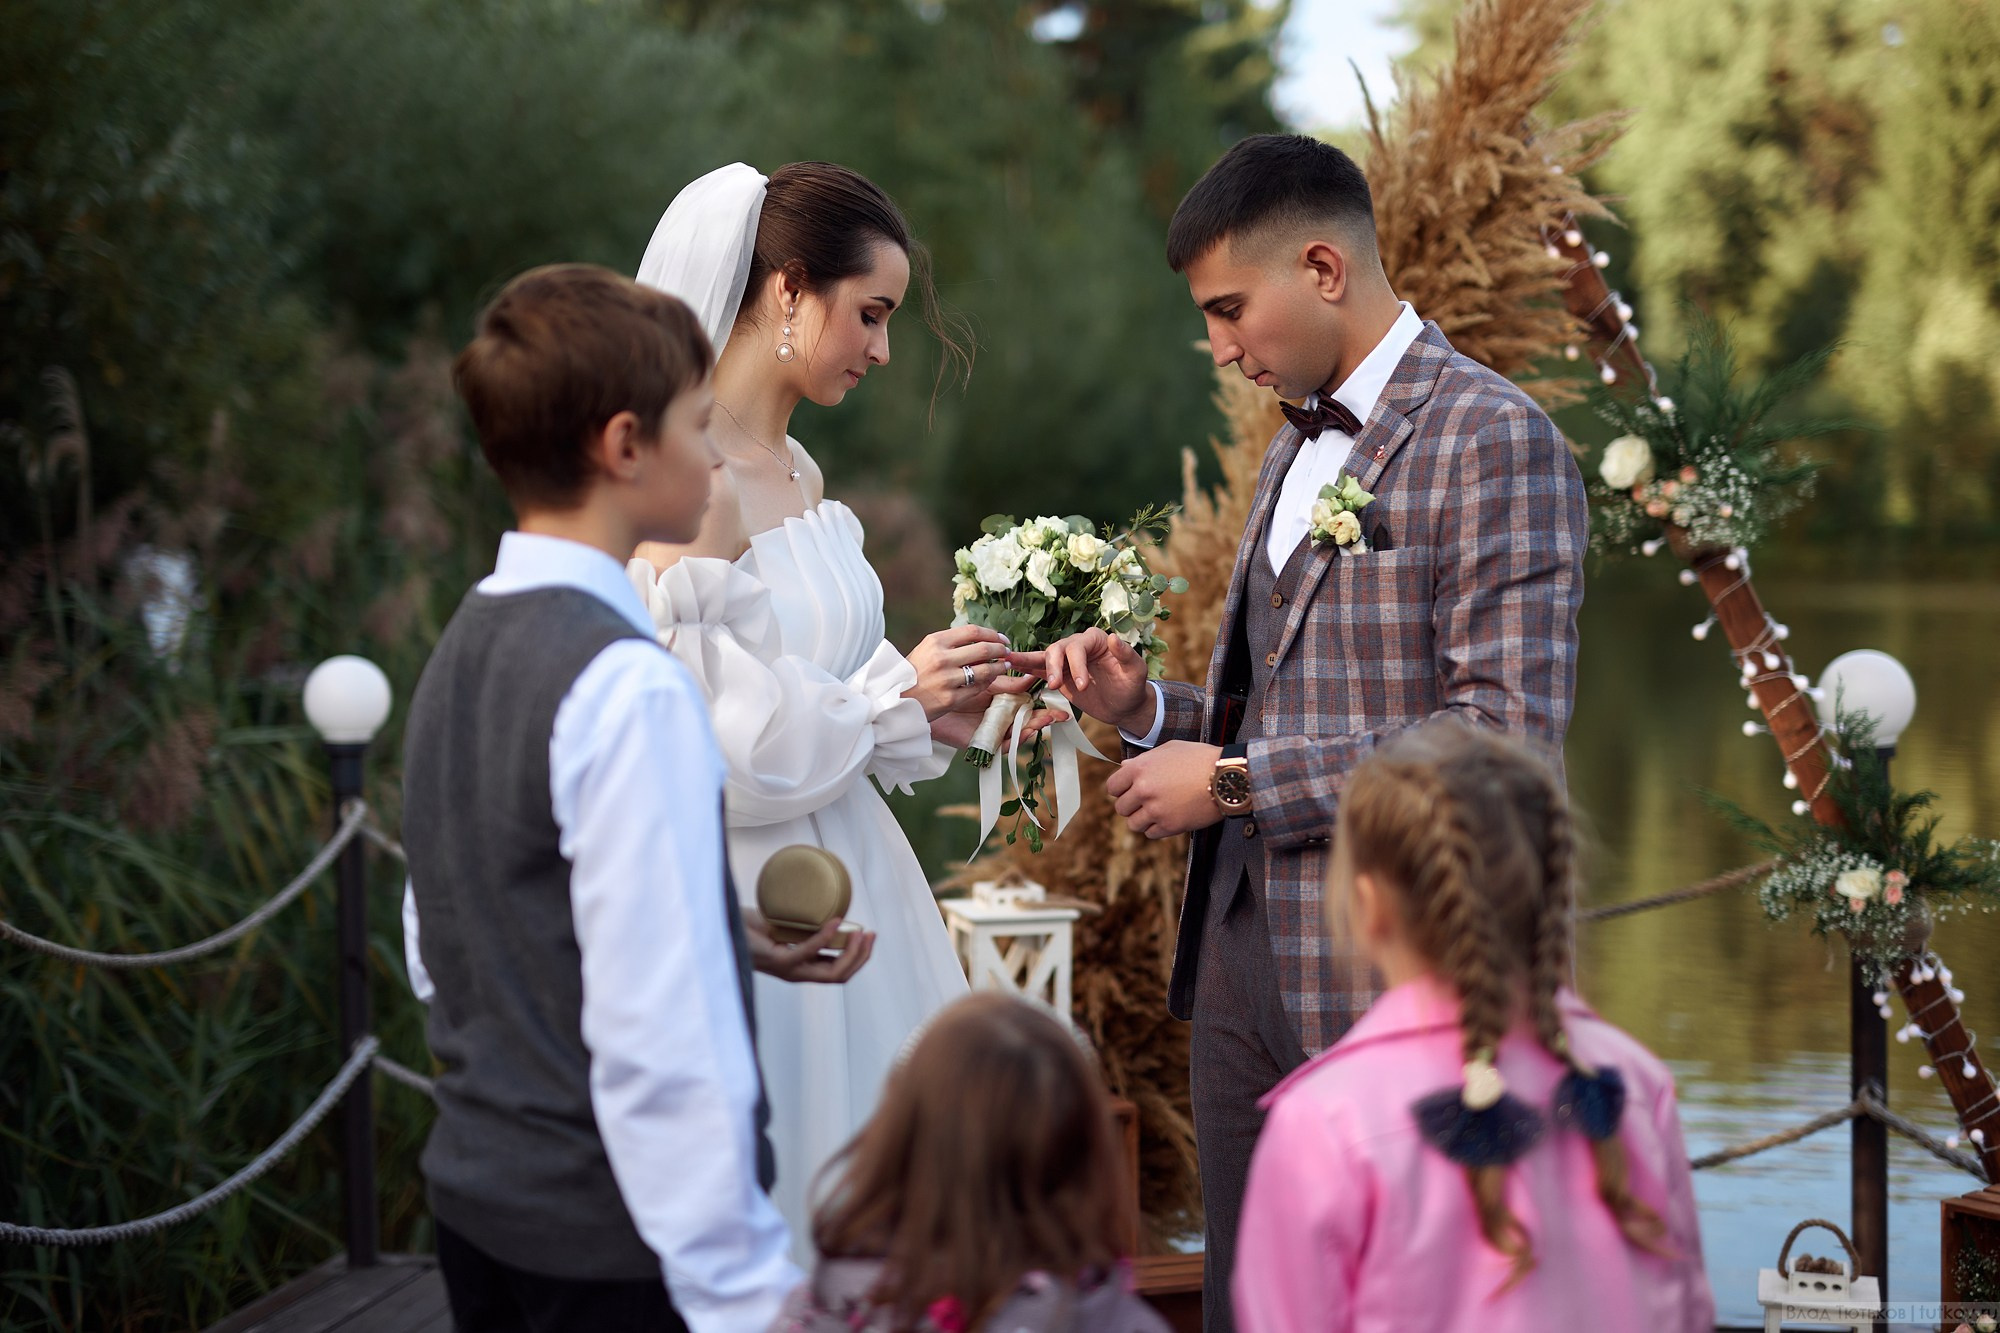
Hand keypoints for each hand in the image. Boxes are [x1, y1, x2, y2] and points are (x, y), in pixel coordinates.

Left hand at [742, 908, 874, 982]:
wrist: (725, 927)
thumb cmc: (752, 928)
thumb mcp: (787, 927)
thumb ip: (806, 925)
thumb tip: (830, 907)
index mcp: (802, 968)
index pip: (839, 973)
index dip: (859, 958)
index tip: (869, 936)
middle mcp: (798, 973)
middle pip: (841, 976)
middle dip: (861, 957)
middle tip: (871, 935)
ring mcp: (789, 969)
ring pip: (830, 973)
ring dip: (851, 953)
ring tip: (860, 933)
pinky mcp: (778, 960)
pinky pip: (808, 952)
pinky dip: (825, 938)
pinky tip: (835, 923)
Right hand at [905, 626, 1009, 721]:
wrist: (895, 700)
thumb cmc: (914, 673)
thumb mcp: (927, 650)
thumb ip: (951, 643)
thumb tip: (982, 640)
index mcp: (935, 642)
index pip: (973, 631)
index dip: (992, 634)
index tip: (1002, 639)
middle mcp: (941, 659)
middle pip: (983, 648)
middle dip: (1001, 650)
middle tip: (1007, 652)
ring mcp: (947, 680)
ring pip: (985, 670)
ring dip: (999, 667)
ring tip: (1004, 666)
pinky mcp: (950, 699)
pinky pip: (978, 688)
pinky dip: (988, 683)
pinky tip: (990, 680)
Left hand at [930, 694, 1063, 750]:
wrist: (928, 703)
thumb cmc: (954, 688)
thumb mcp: (984, 682)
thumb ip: (1006, 683)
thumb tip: (1030, 677)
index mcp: (1004, 703)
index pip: (1028, 706)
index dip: (1043, 707)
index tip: (1059, 707)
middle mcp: (1001, 718)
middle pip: (1027, 721)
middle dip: (1044, 720)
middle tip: (1058, 716)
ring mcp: (993, 731)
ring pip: (1018, 734)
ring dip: (1032, 729)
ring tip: (1042, 723)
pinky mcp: (983, 743)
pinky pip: (1001, 746)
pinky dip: (1013, 742)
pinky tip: (1022, 734)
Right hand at [1004, 628, 1152, 735]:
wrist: (1124, 706)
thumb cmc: (1132, 686)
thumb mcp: (1135, 671)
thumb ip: (1126, 655)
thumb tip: (1113, 637)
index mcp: (1096, 640)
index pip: (1078, 646)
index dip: (1076, 664)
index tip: (1083, 686)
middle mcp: (1078, 646)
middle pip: (1058, 649)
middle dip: (1054, 665)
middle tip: (1056, 686)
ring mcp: (1066, 661)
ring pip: (1045, 656)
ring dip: (1031, 661)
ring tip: (1013, 663)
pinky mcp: (1058, 675)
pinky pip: (1039, 669)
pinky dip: (1025, 666)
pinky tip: (1011, 663)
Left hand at [1106, 741, 1225, 838]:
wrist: (1227, 777)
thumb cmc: (1200, 759)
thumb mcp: (1169, 749)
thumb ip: (1144, 760)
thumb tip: (1124, 767)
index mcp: (1140, 769)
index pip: (1112, 787)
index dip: (1120, 789)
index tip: (1129, 791)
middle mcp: (1143, 790)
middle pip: (1121, 808)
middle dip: (1131, 805)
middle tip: (1146, 802)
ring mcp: (1156, 810)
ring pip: (1134, 824)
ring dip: (1142, 819)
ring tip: (1157, 811)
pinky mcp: (1170, 826)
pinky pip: (1151, 834)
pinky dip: (1157, 828)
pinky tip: (1168, 818)